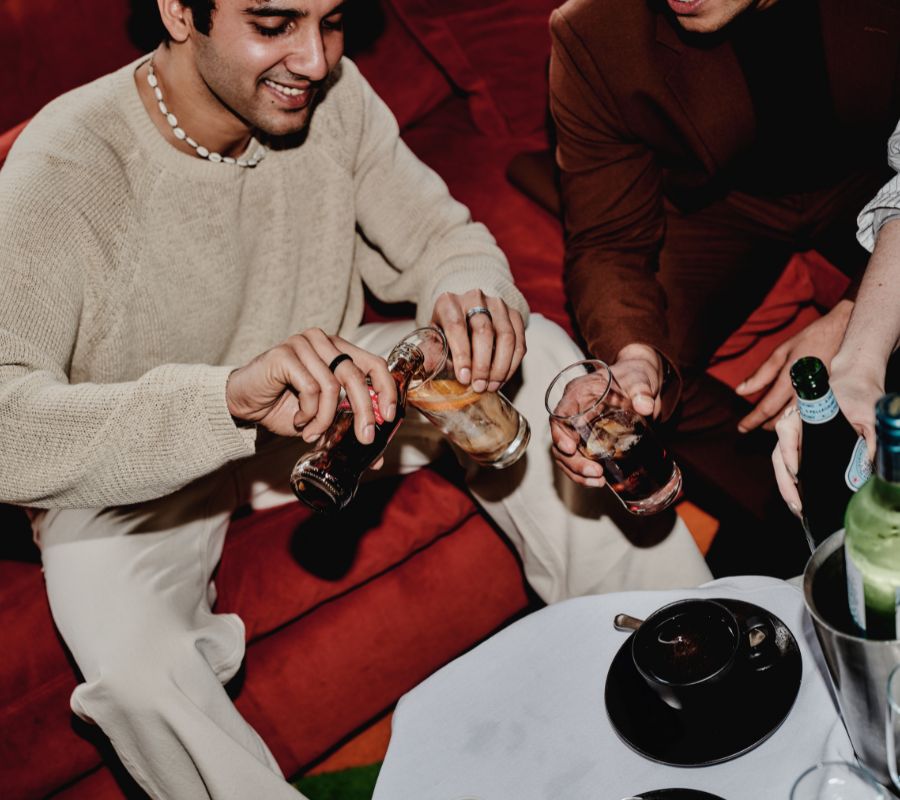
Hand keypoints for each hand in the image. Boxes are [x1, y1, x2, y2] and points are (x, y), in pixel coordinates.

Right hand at [225, 328, 396, 444]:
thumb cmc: (285, 407)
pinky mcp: (285, 354)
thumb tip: (378, 458)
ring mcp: (303, 344)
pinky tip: (299, 420)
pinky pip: (310, 389)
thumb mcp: (323, 420)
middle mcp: (324, 342)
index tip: (390, 416)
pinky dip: (308, 413)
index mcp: (339, 350)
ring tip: (312, 433)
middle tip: (364, 438)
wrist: (244, 403)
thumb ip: (348, 429)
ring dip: (325, 419)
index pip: (374, 363)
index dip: (387, 389)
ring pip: (331, 386)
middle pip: (356, 375)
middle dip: (364, 411)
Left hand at [431, 290, 525, 391]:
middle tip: (479, 386)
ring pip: (506, 336)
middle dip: (482, 364)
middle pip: (483, 331)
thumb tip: (430, 371)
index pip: (456, 326)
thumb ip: (433, 353)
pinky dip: (512, 364)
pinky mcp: (514, 314)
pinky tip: (502, 378)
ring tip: (491, 386)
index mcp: (449, 303)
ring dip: (500, 366)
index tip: (464, 378)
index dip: (462, 354)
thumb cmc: (447, 332)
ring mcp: (497, 305)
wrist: (466, 316)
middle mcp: (474, 298)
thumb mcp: (434, 340)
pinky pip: (519, 341)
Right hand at [550, 343, 662, 487]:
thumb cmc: (635, 376)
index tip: (571, 448)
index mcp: (578, 393)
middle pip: (561, 440)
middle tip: (596, 472)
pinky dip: (585, 475)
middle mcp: (573, 412)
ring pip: (566, 455)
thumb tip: (645, 406)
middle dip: (574, 461)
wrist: (644, 385)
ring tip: (599, 481)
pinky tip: (601, 481)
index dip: (559, 433)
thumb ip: (642, 390)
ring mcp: (579, 429)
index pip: (559, 415)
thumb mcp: (640, 379)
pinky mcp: (589, 442)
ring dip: (578, 472)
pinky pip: (579, 460)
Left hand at [736, 300, 852, 431]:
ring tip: (769, 424)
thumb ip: (761, 375)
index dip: (753, 420)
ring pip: (798, 422)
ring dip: (782, 425)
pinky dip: (798, 420)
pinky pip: (811, 415)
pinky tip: (791, 417)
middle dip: (766, 425)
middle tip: (755, 425)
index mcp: (792, 380)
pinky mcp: (832, 397)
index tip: (741, 428)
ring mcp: (822, 396)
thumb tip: (740, 391)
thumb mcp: (781, 352)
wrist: (845, 331)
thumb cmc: (810, 340)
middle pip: (783, 419)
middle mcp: (807, 392)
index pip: (768, 408)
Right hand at [771, 348, 881, 516]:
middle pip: (779, 456)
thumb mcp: (870, 416)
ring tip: (798, 509)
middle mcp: (792, 426)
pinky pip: (788, 463)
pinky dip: (791, 482)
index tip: (797, 473)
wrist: (855, 383)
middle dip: (785, 483)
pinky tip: (800, 498)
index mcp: (803, 414)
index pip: (786, 434)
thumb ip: (871, 440)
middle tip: (797, 506)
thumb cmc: (859, 396)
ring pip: (780, 463)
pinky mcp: (799, 444)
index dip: (789, 455)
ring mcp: (793, 436)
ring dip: (786, 487)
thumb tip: (867, 468)